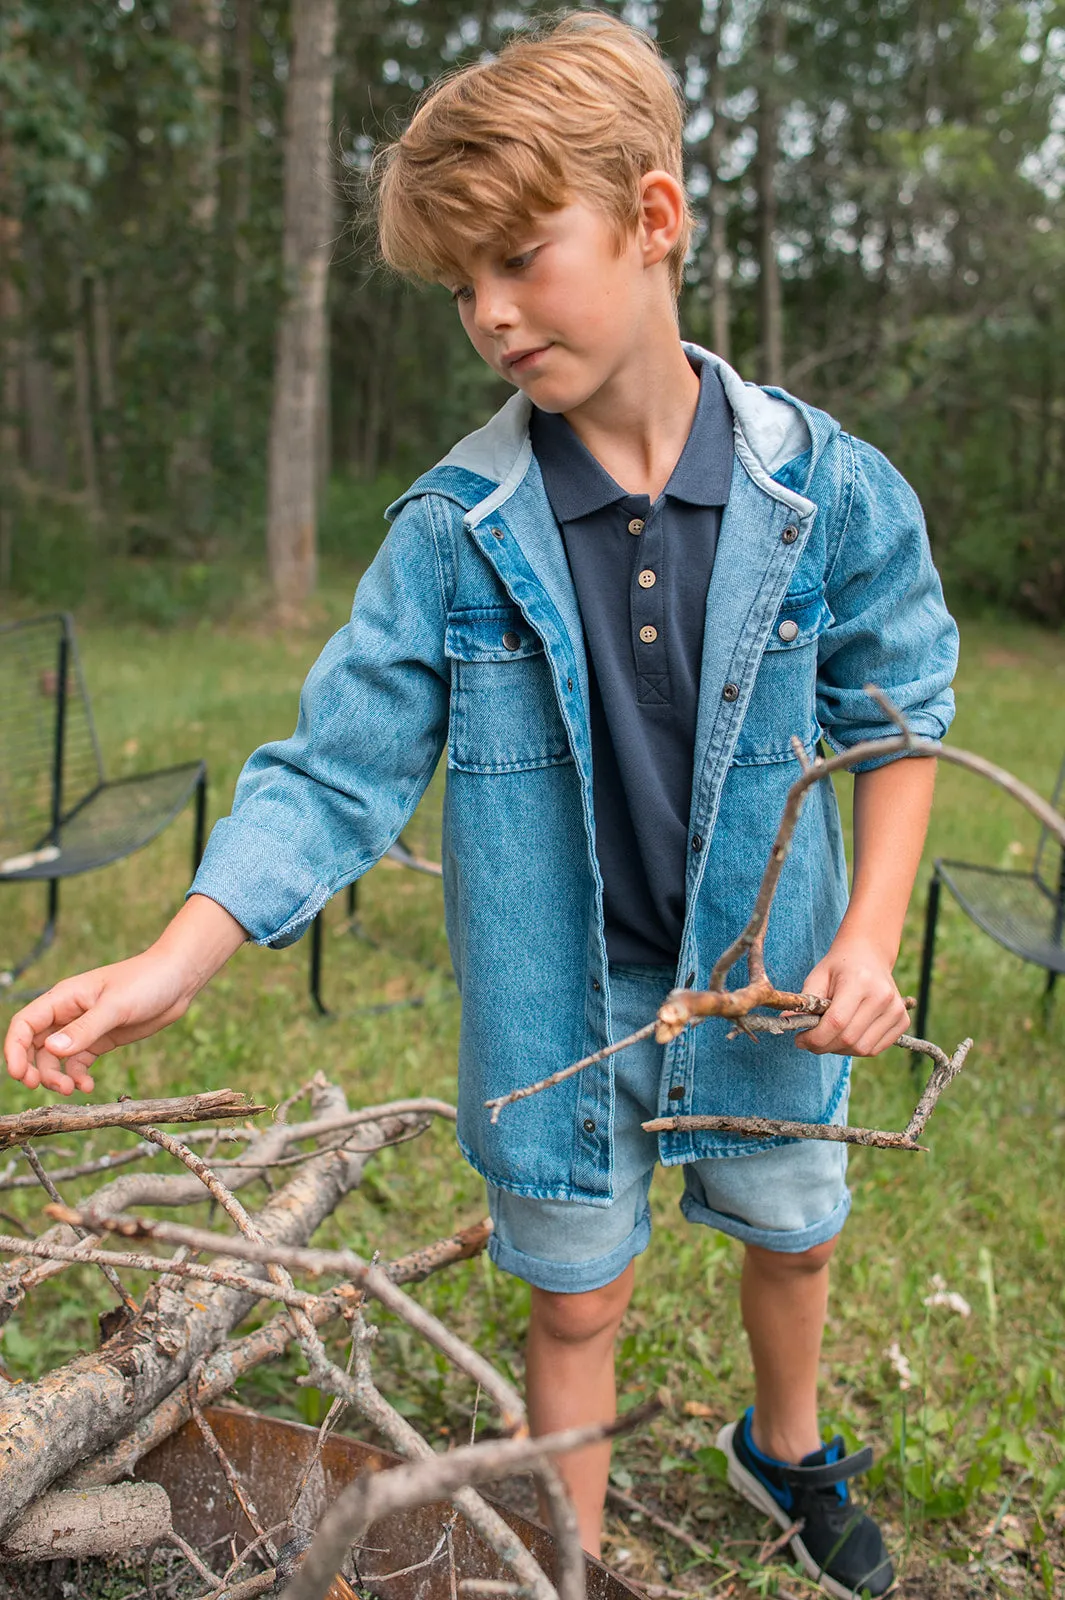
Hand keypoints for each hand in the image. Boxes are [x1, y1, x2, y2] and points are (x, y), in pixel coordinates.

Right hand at [3, 949, 199, 1095]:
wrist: (179, 979)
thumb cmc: (146, 981)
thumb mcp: (116, 1006)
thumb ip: (85, 1029)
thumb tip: (52, 1049)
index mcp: (64, 998)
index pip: (25, 1024)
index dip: (15, 1049)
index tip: (19, 1074)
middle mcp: (68, 1013)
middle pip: (35, 1045)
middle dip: (34, 1068)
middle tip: (40, 1088)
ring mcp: (84, 1028)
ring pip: (56, 1057)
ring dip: (57, 1076)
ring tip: (72, 1090)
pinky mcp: (101, 1039)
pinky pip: (79, 1062)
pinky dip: (78, 1076)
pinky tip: (88, 1086)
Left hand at [795, 934, 909, 1056]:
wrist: (868, 955)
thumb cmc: (839, 966)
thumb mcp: (818, 976)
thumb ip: (804, 1001)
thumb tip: (786, 1021)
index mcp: (860, 982)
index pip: (836, 1022)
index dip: (815, 1038)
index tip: (800, 1040)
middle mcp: (882, 996)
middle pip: (849, 1040)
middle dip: (823, 1046)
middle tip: (810, 1041)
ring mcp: (896, 1010)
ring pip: (862, 1049)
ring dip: (839, 1049)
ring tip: (828, 1036)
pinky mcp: (902, 1020)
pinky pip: (875, 1049)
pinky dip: (856, 1049)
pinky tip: (845, 1035)